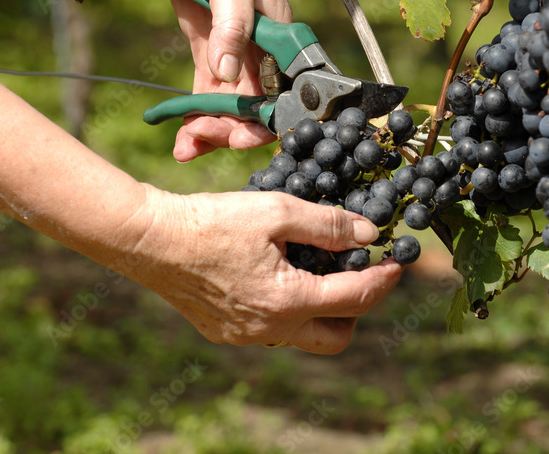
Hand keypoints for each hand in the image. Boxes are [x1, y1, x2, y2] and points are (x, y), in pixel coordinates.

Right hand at [124, 187, 404, 352]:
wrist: (149, 239)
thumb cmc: (211, 220)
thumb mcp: (277, 211)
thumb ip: (328, 224)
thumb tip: (368, 234)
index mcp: (288, 301)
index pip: (356, 299)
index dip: (384, 279)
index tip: (399, 262)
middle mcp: (270, 329)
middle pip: (336, 337)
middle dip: (357, 309)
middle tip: (360, 273)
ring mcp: (245, 336)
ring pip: (303, 334)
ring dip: (321, 309)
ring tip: (318, 266)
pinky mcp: (225, 331)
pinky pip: (272, 329)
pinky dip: (289, 307)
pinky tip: (280, 273)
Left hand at [169, 0, 275, 161]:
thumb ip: (233, 27)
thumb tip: (228, 74)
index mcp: (281, 33)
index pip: (286, 88)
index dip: (268, 118)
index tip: (242, 136)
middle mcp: (263, 49)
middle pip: (257, 105)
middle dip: (233, 130)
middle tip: (202, 139)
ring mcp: (235, 51)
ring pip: (232, 105)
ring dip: (212, 130)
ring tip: (185, 148)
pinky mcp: (209, 49)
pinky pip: (208, 92)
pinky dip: (196, 114)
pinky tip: (182, 136)